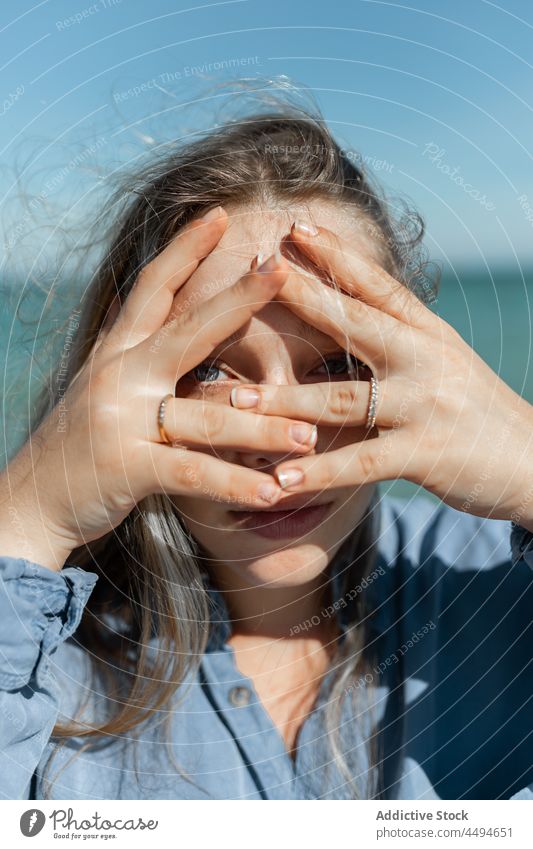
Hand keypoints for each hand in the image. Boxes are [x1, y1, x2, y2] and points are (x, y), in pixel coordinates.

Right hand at [0, 210, 317, 569]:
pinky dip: (236, 485)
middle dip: (240, 299)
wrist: (31, 500)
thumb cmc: (83, 446)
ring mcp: (122, 418)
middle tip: (284, 271)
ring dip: (265, 430)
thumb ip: (146, 361)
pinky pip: (194, 473)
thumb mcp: (110, 391)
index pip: (152, 288)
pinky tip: (272, 493)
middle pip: (189, 329)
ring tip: (311, 437)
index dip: (185, 249)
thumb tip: (186, 328)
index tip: (218, 214)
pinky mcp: (126, 466)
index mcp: (117, 352)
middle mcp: (119, 374)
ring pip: (208, 416)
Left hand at [230, 220, 532, 524]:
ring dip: (288, 399)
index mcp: (429, 333)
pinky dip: (319, 471)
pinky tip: (282, 477)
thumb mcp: (442, 362)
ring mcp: (427, 406)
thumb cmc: (475, 411)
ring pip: (346, 398)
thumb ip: (396, 341)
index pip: (379, 286)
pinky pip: (362, 464)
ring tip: (239, 397)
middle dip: (304, 297)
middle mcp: (427, 360)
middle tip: (254, 273)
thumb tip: (341, 317)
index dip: (338, 256)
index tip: (296, 228)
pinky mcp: (427, 455)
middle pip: (357, 323)